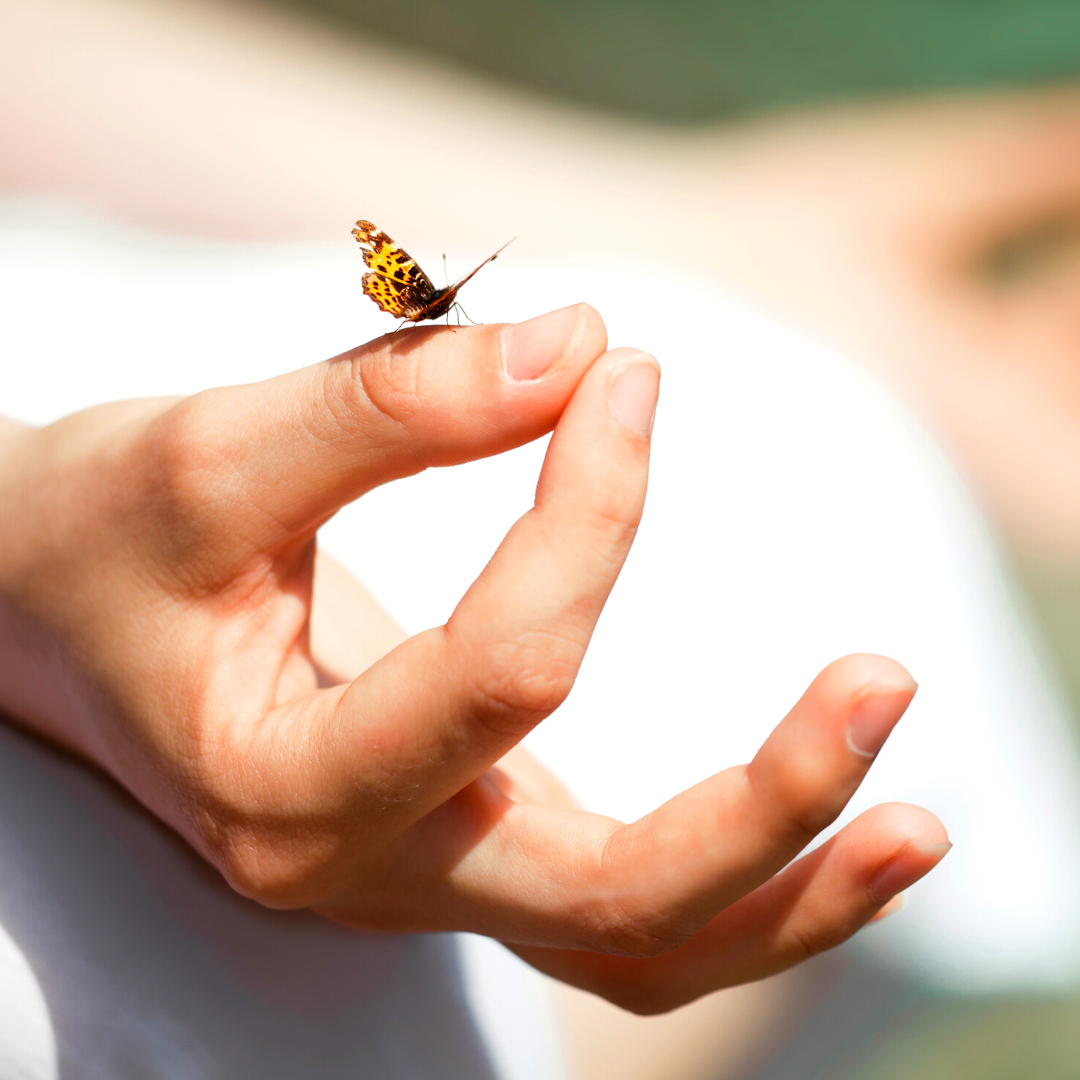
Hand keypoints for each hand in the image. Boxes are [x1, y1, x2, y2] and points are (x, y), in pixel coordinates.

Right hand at [0, 304, 947, 1011]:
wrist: (41, 604)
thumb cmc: (97, 534)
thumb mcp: (206, 451)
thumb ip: (389, 402)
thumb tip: (577, 346)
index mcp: (279, 789)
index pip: (502, 675)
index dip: (588, 508)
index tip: (619, 371)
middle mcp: (359, 867)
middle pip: (603, 898)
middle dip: (763, 804)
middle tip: (885, 684)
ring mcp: (416, 871)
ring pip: (629, 944)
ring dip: (784, 891)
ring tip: (916, 824)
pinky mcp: (455, 837)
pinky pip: (619, 910)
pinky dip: (736, 886)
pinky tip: (833, 826)